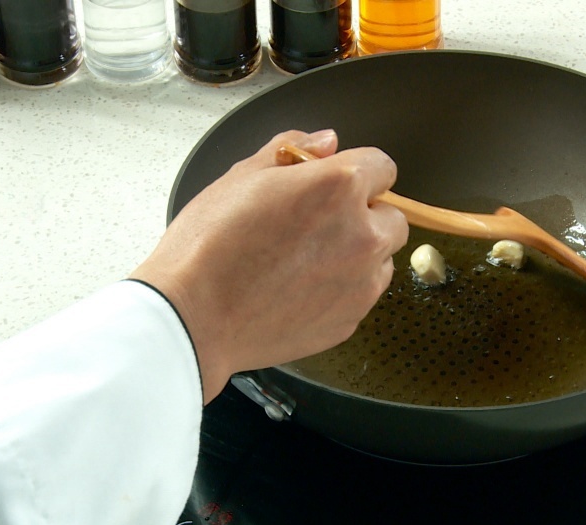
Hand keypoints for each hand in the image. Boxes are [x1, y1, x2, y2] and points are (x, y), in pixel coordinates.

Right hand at [130, 130, 408, 402]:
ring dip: (357, 256)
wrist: (193, 317)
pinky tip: (298, 290)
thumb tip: (327, 142)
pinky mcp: (350, 321)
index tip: (339, 184)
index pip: (383, 167)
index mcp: (340, 187)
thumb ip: (294, 148)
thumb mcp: (243, 176)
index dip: (357, 172)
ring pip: (381, 260)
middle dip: (364, 216)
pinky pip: (360, 296)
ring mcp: (361, 284)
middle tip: (317, 226)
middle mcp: (362, 235)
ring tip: (305, 263)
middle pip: (392, 218)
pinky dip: (341, 291)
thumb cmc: (209, 246)